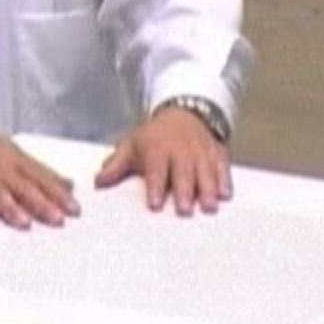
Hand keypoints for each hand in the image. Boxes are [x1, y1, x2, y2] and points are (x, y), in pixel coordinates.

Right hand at [0, 114, 80, 228]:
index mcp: (14, 159)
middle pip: (22, 187)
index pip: (40, 177)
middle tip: (57, 220)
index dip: (58, 193)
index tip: (74, 209)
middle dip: (40, 203)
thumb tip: (69, 184)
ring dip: (10, 207)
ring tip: (24, 222)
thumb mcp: (12, 154)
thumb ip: (40, 171)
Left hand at [94, 105, 232, 214]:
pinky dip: (224, 179)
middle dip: (184, 190)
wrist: (183, 114)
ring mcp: (201, 152)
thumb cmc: (154, 136)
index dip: (155, 186)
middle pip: (183, 172)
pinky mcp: (217, 153)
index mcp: (157, 149)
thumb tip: (98, 182)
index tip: (154, 204)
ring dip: (207, 189)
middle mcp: (180, 151)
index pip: (156, 169)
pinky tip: (225, 194)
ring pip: (205, 171)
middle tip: (184, 210)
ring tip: (209, 206)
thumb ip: (116, 165)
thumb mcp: (131, 145)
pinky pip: (222, 166)